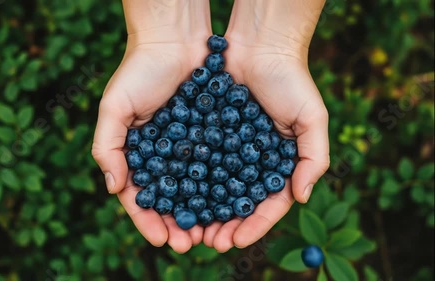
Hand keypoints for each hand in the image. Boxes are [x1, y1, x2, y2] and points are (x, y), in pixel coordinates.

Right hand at [92, 35, 209, 252]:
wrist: (175, 39)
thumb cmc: (139, 70)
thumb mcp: (114, 107)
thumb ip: (107, 146)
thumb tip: (113, 187)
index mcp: (137, 155)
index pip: (140, 198)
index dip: (148, 221)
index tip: (161, 239)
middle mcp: (164, 157)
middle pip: (170, 200)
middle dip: (178, 224)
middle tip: (189, 243)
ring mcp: (189, 148)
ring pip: (196, 190)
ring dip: (203, 214)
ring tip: (211, 233)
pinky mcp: (213, 137)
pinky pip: (218, 167)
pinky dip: (223, 188)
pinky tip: (231, 204)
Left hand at [203, 35, 329, 251]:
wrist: (258, 45)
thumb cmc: (291, 80)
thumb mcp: (312, 119)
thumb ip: (314, 159)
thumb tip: (302, 198)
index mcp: (278, 164)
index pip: (267, 204)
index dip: (253, 226)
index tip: (236, 242)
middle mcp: (251, 161)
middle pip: (237, 203)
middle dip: (224, 225)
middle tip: (208, 243)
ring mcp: (228, 149)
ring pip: (213, 188)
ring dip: (202, 211)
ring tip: (190, 229)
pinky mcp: (206, 134)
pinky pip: (196, 162)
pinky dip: (187, 182)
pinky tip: (175, 197)